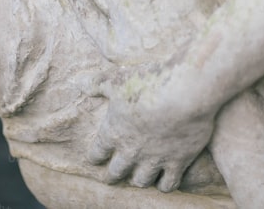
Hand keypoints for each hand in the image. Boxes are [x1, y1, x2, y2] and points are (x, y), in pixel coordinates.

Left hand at [87, 71, 216, 191]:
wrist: (183, 92)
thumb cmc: (147, 83)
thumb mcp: (116, 80)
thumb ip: (97, 84)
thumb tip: (80, 84)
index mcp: (113, 132)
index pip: (97, 153)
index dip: (95, 157)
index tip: (95, 158)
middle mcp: (131, 151)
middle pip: (116, 172)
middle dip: (113, 175)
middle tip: (112, 177)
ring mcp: (155, 159)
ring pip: (141, 181)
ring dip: (138, 180)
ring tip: (139, 178)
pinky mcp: (178, 162)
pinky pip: (168, 184)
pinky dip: (164, 185)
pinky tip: (164, 181)